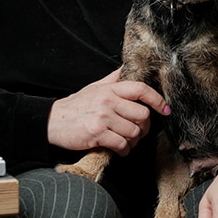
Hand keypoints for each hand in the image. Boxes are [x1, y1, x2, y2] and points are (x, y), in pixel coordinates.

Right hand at [48, 68, 169, 154]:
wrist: (52, 121)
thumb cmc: (76, 105)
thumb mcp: (95, 87)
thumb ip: (113, 79)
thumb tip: (128, 67)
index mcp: (109, 89)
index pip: (140, 89)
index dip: (157, 100)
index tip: (165, 109)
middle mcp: (108, 101)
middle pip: (142, 115)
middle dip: (144, 127)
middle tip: (138, 131)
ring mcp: (103, 118)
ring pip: (134, 132)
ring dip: (134, 141)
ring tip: (126, 141)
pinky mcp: (97, 134)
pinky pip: (122, 145)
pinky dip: (124, 150)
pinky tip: (119, 149)